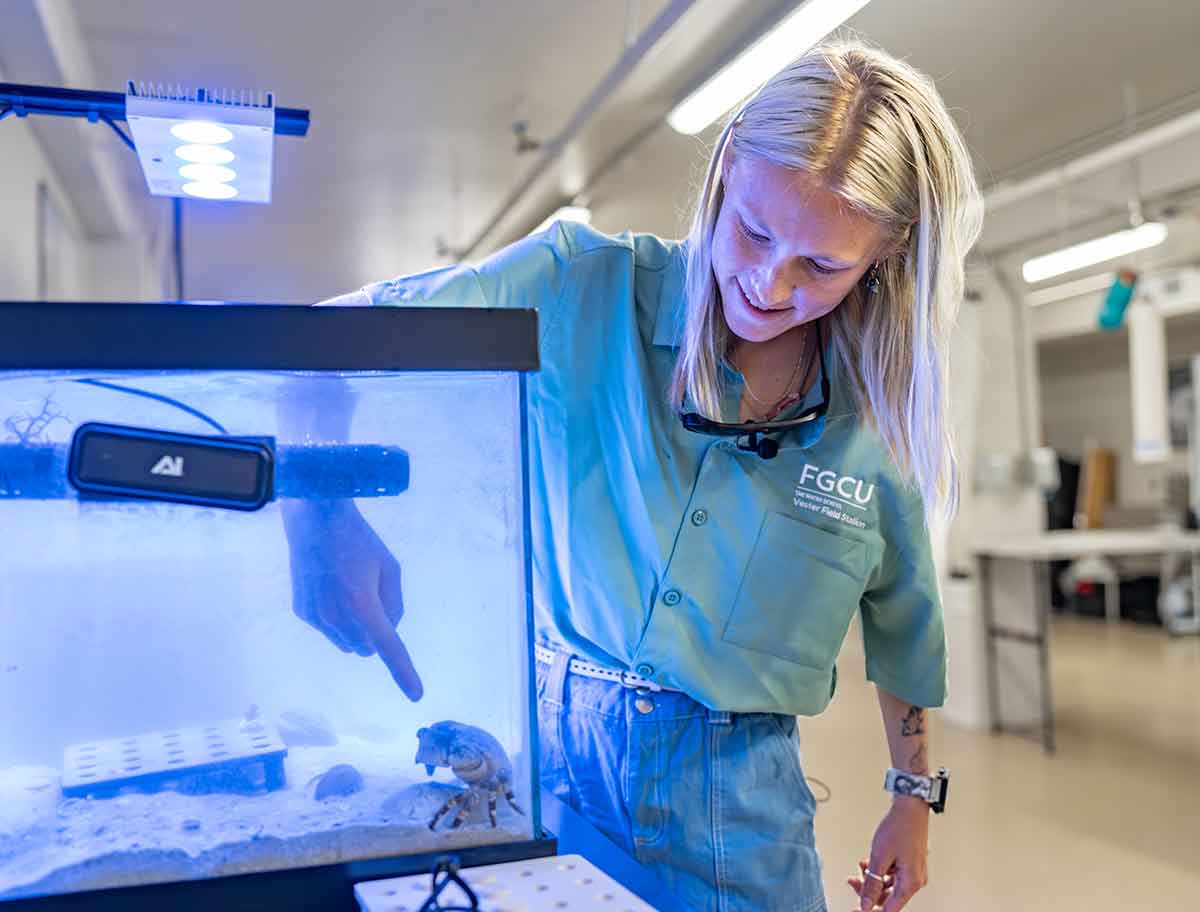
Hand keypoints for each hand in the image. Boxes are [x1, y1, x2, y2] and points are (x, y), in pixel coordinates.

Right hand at [282, 498, 422, 699]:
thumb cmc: (360, 541)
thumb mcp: (390, 568)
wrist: (315, 521)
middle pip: (368, 648)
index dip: (404, 672)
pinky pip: (329, 630)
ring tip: (350, 589)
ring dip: (357, 629)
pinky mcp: (302, 612)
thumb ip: (395, 605)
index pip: (389, 647)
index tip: (416, 695)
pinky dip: (337, 619)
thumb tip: (387, 632)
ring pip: (348, 643)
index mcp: (364, 603)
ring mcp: (315, 616)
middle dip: (377, 634)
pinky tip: (331, 588)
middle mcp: (336, 616)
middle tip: (373, 598)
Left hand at [847, 797, 928, 910]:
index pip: (889, 909)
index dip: (870, 910)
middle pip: (888, 898)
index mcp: (910, 883)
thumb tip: (865, 903)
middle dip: (868, 891)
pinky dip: (879, 871)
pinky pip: (892, 875)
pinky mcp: (908, 864)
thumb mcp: (879, 856)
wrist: (910, 807)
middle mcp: (914, 881)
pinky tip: (869, 861)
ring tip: (861, 864)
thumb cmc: (899, 827)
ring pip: (888, 886)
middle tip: (853, 881)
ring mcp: (912, 872)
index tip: (855, 909)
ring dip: (872, 878)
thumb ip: (872, 883)